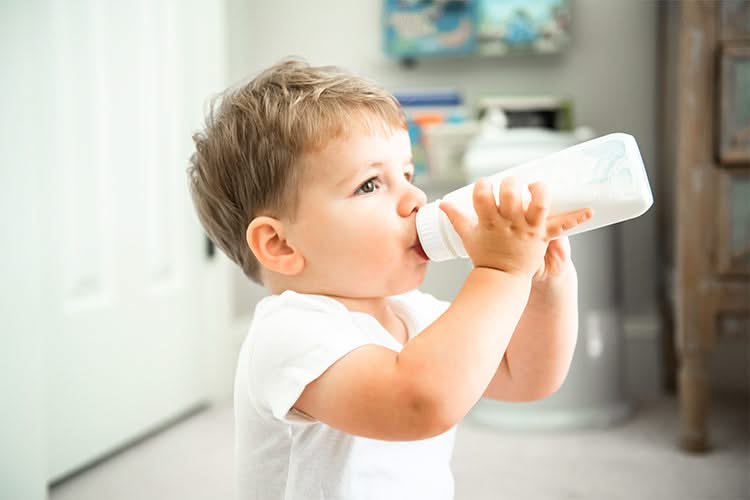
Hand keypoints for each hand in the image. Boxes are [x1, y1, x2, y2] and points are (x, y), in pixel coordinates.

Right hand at [440, 177, 591, 276]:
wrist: (501, 279)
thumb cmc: (484, 256)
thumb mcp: (466, 236)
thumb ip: (456, 218)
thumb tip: (442, 204)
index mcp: (488, 221)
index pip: (482, 193)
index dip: (483, 186)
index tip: (485, 188)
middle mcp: (508, 222)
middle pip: (510, 192)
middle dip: (510, 184)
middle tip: (511, 187)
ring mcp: (527, 229)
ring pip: (538, 203)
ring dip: (540, 190)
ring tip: (538, 187)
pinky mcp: (541, 236)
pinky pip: (562, 225)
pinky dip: (577, 218)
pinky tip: (591, 211)